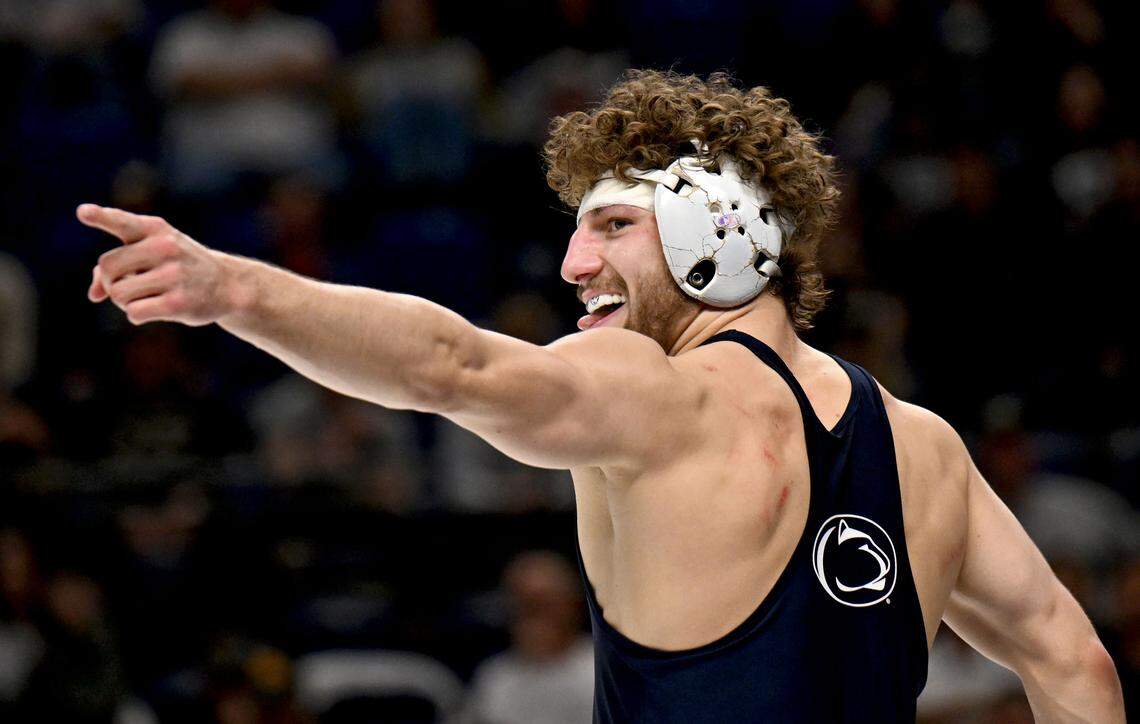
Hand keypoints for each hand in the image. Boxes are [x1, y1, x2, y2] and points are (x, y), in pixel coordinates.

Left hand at [78, 204, 236, 326]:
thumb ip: (117, 265)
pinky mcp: (178, 302)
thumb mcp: (152, 253)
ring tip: (146, 296)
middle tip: (130, 285)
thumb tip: (94, 295)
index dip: (101, 216)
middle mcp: (165, 248)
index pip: (123, 222)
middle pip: (107, 268)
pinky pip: (133, 313)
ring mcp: (174, 275)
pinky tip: (155, 309)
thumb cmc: (180, 266)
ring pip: (118, 294)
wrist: (228, 285)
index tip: (82, 212)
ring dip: (124, 301)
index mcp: (156, 229)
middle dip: (111, 281)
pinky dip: (136, 314)